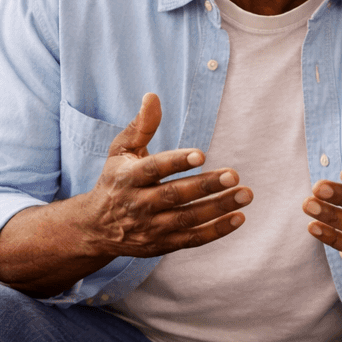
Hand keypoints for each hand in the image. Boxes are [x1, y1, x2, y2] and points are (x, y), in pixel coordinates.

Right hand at [84, 92, 251, 257]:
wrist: (96, 228)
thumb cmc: (115, 180)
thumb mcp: (121, 151)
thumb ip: (140, 126)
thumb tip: (153, 97)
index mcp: (128, 177)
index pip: (154, 169)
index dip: (177, 162)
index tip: (201, 154)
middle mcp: (138, 204)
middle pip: (174, 195)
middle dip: (205, 186)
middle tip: (234, 175)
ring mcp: (151, 227)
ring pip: (187, 218)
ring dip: (218, 208)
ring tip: (245, 194)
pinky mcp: (162, 244)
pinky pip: (192, 239)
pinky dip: (216, 231)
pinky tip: (238, 217)